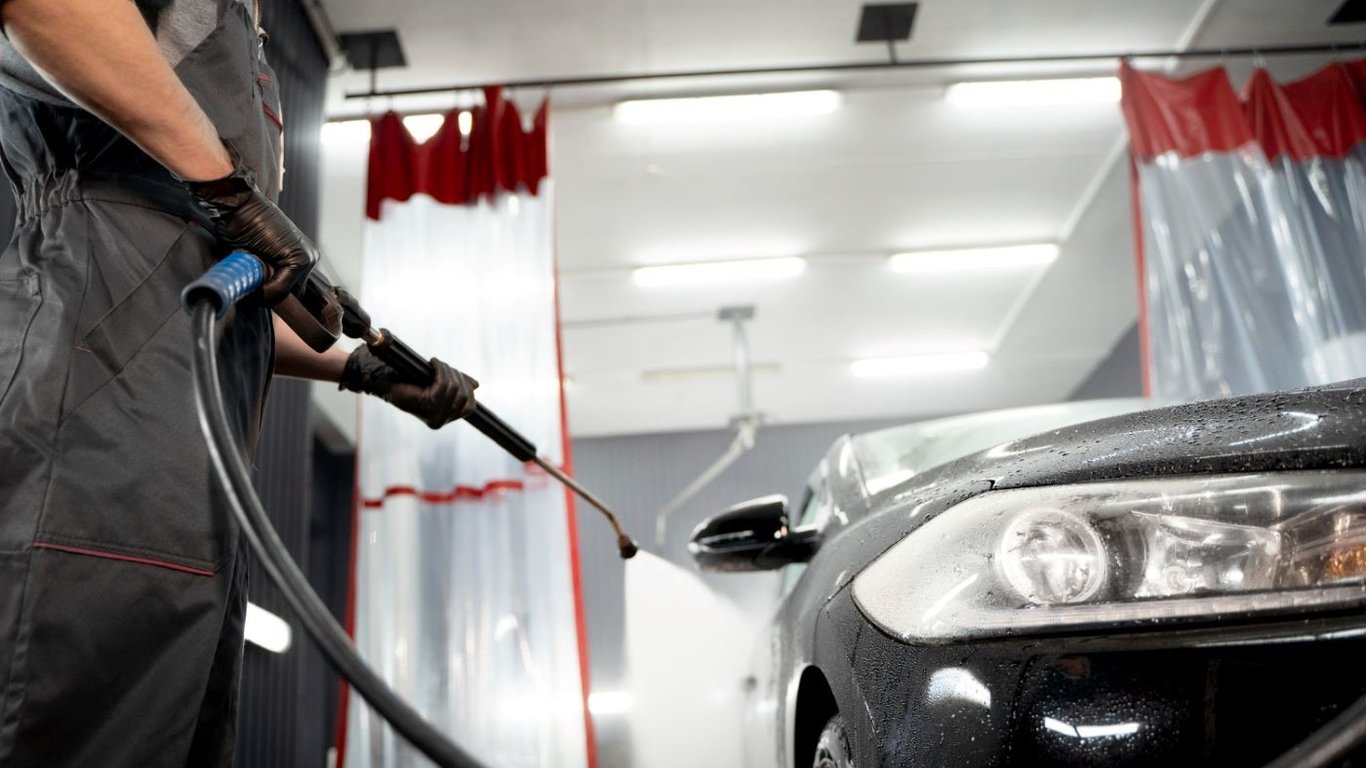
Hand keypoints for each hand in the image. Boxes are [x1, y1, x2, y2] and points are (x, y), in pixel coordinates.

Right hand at [182, 147, 317, 303]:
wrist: (236, 204)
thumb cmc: (240, 226)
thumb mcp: (255, 256)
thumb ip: (264, 276)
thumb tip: (262, 300)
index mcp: (299, 256)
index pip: (291, 291)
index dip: (270, 294)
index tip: (254, 288)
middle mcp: (308, 258)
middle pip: (289, 295)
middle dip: (267, 291)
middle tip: (251, 268)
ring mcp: (307, 259)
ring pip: (283, 294)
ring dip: (262, 286)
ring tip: (252, 259)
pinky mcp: (300, 260)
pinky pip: (279, 289)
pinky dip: (262, 286)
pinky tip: (253, 261)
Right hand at [339, 346, 478, 428]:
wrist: (400, 398)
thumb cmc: (393, 388)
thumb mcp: (388, 384)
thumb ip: (374, 382)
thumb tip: (363, 378)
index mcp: (425, 412)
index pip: (443, 386)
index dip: (441, 370)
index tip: (432, 361)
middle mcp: (438, 419)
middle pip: (456, 389)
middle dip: (449, 372)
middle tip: (439, 364)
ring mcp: (448, 420)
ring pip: (464, 394)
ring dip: (457, 377)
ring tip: (445, 370)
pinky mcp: (455, 417)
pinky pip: (469, 406)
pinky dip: (468, 391)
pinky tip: (460, 380)